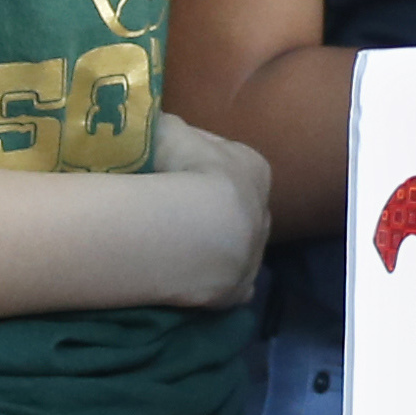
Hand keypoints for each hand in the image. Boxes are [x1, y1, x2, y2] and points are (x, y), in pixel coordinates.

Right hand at [150, 113, 272, 308]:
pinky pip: (231, 285)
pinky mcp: (238, 289)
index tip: (174, 168)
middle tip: (175, 211)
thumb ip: (166, 128)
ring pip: (236, 246)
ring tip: (177, 245)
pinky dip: (216, 282)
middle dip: (214, 208)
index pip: (229, 162)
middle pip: (237, 207)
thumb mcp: (168, 131)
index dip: (201, 165)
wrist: (190, 229)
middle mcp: (261, 211)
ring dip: (214, 246)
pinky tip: (192, 279)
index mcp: (253, 170)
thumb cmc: (181, 171)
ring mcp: (252, 253)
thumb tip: (154, 125)